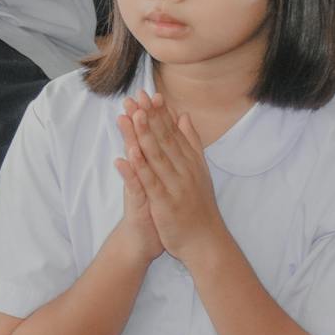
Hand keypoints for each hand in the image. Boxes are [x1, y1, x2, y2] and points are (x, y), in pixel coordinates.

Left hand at [117, 92, 226, 263]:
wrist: (206, 240)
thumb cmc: (199, 205)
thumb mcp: (198, 168)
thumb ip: (191, 142)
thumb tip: (183, 115)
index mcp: (190, 159)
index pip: (173, 131)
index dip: (159, 112)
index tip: (147, 93)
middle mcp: (184, 168)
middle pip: (164, 138)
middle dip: (149, 116)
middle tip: (136, 96)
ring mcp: (175, 185)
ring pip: (157, 156)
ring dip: (143, 135)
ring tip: (132, 115)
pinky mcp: (166, 202)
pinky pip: (151, 182)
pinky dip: (140, 167)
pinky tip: (129, 153)